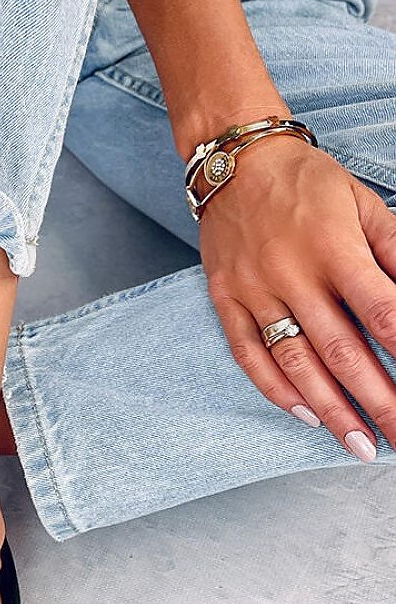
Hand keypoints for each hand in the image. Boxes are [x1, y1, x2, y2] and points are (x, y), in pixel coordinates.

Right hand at [198, 135, 395, 460]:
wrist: (234, 160)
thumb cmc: (307, 181)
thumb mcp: (363, 203)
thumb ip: (395, 250)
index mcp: (334, 248)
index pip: (382, 313)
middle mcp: (292, 275)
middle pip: (343, 353)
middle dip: (379, 402)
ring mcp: (254, 291)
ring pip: (296, 363)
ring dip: (332, 410)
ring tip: (361, 444)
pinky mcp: (225, 298)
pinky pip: (249, 354)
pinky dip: (276, 389)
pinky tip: (306, 415)